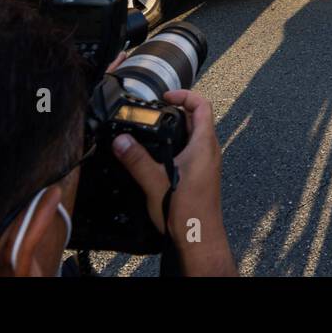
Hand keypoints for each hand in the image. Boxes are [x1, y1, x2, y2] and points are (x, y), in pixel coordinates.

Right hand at [111, 89, 234, 275]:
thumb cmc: (187, 214)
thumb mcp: (156, 183)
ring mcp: (207, 163)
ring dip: (176, 128)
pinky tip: (159, 154)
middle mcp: (209, 151)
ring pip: (194, 134)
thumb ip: (137, 160)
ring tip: (153, 129)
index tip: (165, 96)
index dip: (185, 94)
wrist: (199, 238)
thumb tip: (121, 140)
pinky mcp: (201, 174)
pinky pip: (192, 149)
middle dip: (176, 110)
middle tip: (154, 111)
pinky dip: (177, 144)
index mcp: (204, 145)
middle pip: (197, 118)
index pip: (202, 105)